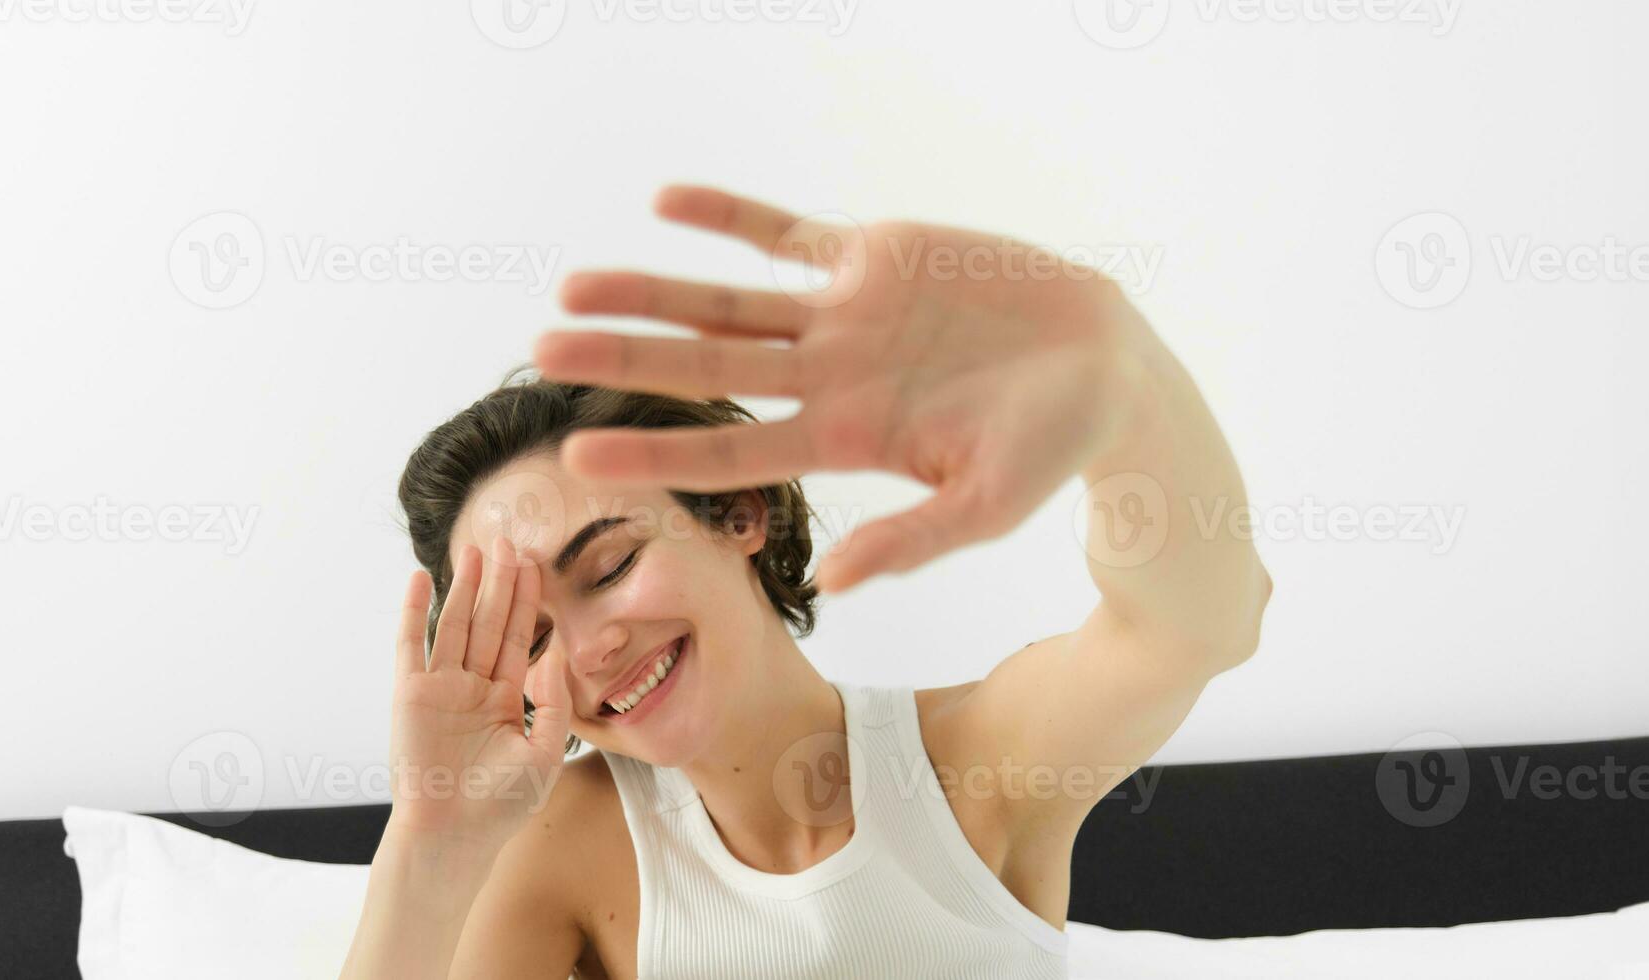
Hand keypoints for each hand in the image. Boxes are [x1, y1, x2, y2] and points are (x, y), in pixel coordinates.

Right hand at [385, 538, 571, 849]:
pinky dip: (413, 611)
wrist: (454, 835)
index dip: (528, 602)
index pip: (519, 639)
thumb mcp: (544, 754)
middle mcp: (472, 687)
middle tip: (509, 539)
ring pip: (456, 625)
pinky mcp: (410, 694)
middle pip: (490, 622)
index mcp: (505, 699)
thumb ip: (552, 702)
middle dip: (500, 582)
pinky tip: (420, 578)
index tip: (536, 564)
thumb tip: (556, 652)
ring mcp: (440, 688)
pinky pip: (411, 644)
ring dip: (464, 586)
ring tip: (475, 548)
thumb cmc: (500, 807)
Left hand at [535, 186, 1151, 592]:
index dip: (653, 454)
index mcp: (844, 442)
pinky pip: (783, 235)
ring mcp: (842, 316)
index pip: (729, 451)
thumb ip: (910, 540)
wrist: (1107, 366)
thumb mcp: (988, 507)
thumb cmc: (1053, 450)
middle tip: (540, 350)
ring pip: (724, 303)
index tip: (578, 458)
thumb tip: (832, 588)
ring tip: (572, 286)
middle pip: (703, 369)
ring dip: (650, 291)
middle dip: (624, 361)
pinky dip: (729, 218)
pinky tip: (665, 201)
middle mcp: (826, 379)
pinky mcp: (871, 257)